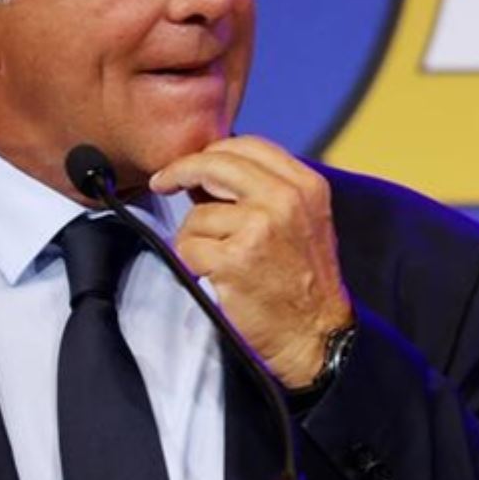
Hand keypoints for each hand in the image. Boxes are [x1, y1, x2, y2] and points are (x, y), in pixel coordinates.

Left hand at [149, 136, 352, 388]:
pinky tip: (216, 276)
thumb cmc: (305, 281)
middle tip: (162, 183)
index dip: (212, 150)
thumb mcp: (305, 220)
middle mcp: (286, 200)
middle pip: (216, 164)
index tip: (192, 163)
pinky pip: (188, 246)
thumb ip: (270, 189)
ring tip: (221, 259)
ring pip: (197, 214)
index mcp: (306, 185)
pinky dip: (194, 263)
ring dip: (196, 238)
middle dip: (181, 171)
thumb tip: (210, 171)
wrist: (316, 334)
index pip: (248, 145)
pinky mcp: (235, 258)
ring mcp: (260, 227)